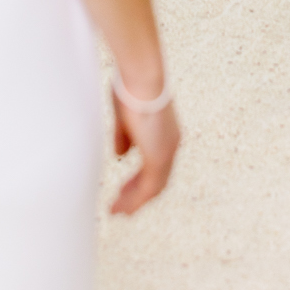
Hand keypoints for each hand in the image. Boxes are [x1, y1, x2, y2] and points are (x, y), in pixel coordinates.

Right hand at [110, 87, 179, 215]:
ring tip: (118, 211)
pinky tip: (122, 207)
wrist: (141, 78)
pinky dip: (135, 200)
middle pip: (157, 179)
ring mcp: (167, 151)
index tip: (125, 188)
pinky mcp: (158, 157)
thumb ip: (124, 138)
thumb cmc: (131, 89)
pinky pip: (149, 188)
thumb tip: (120, 155)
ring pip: (154, 187)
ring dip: (135, 201)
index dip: (139, 179)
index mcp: (165, 134)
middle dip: (137, 194)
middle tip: (121, 204)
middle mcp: (171, 144)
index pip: (155, 164)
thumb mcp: (124, 117)